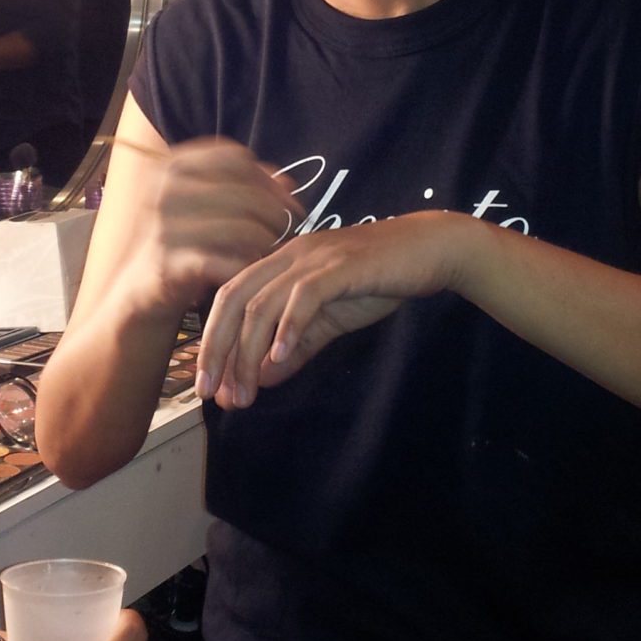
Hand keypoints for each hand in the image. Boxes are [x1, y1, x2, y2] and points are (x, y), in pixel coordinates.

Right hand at [124, 138, 302, 316]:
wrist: (142, 286)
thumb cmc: (185, 238)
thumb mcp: (209, 204)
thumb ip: (245, 186)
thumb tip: (289, 184)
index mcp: (171, 166)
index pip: (236, 159)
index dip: (268, 178)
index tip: (286, 198)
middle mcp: (164, 192)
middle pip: (246, 193)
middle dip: (276, 212)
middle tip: (288, 228)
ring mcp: (166, 229)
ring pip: (244, 227)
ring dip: (268, 240)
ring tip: (271, 248)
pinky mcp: (174, 266)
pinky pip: (232, 261)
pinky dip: (249, 264)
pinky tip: (251, 267)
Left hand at [196, 212, 469, 407]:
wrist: (431, 250)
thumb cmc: (381, 279)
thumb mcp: (330, 319)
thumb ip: (297, 346)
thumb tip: (263, 378)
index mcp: (281, 263)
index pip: (230, 299)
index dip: (213, 341)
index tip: (209, 384)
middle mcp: (289, 255)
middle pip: (233, 298)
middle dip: (216, 348)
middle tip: (211, 391)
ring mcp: (314, 258)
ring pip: (262, 303)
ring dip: (247, 351)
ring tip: (244, 390)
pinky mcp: (341, 266)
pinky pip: (304, 296)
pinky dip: (288, 328)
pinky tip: (281, 358)